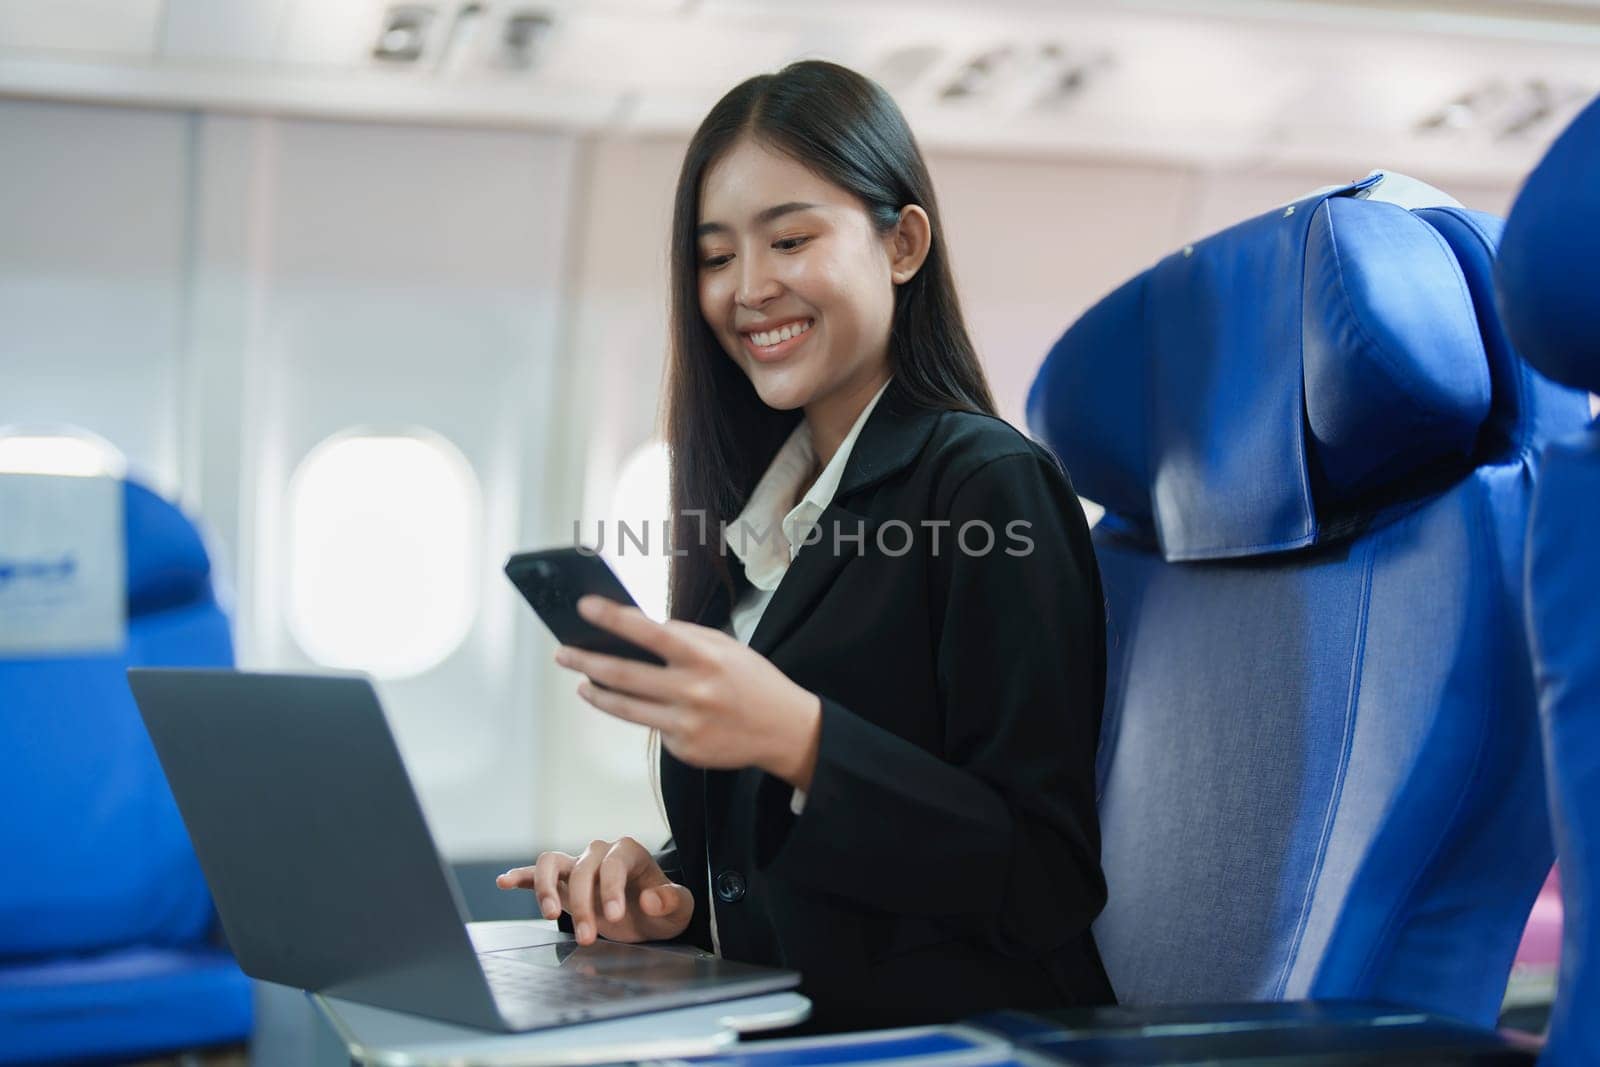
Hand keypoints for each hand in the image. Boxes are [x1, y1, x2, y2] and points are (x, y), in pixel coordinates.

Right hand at [495, 837, 693, 945]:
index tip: (612, 916)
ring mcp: (578, 865)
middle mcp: (601, 853)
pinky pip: (536, 873)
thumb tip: (648, 899)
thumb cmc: (664, 909)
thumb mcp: (680, 909)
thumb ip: (670, 901)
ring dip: (546, 888)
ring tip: (549, 916)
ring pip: (552, 862)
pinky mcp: (562, 882)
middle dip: (583, 904)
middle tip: (588, 938)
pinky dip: (520, 876)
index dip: (610, 888)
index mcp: (629, 852)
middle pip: (582, 869)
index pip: (613, 863)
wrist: (651, 916)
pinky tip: (504, 882)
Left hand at [553, 595, 822, 788]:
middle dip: (586, 661)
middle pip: (623, 675)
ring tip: (582, 684)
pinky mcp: (683, 749)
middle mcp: (691, 691)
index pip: (648, 633)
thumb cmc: (752, 681)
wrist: (785, 730)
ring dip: (597, 694)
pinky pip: (652, 728)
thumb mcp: (725, 647)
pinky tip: (645, 707)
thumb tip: (639, 629)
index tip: (584, 606)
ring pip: (625, 708)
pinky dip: (645, 715)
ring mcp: (685, 724)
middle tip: (563, 653)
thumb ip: (684, 638)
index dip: (612, 618)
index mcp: (703, 657)